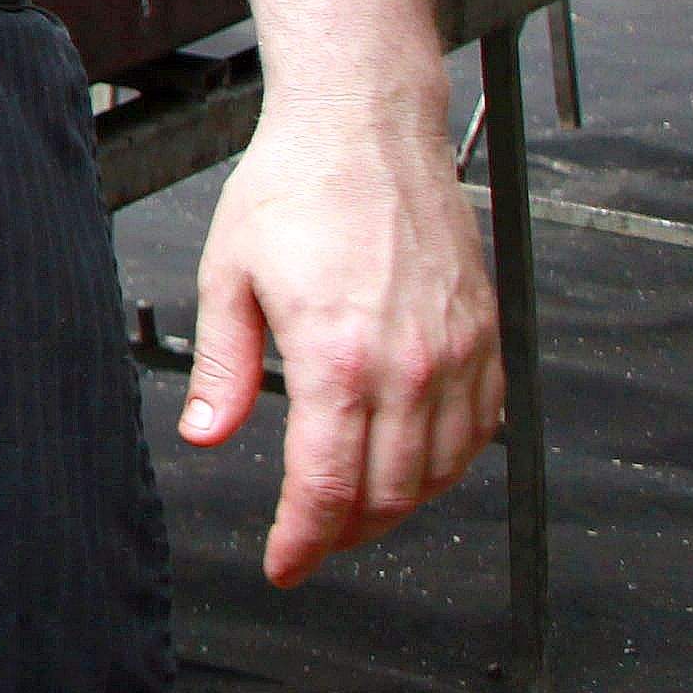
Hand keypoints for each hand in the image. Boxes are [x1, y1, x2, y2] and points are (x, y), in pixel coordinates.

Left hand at [186, 85, 503, 583]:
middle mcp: (410, 366)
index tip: (284, 564)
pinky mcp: (487, 336)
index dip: (304, 541)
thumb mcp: (228, 275)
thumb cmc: (294, 187)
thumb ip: (224, 367)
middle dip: (345, 533)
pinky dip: (448, 464)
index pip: (328, 488)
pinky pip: (480, 429)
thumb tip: (206, 434)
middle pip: (388, 495)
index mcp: (339, 358)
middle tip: (311, 541)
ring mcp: (458, 353)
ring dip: (398, 507)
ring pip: (440, 473)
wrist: (366, 128)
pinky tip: (414, 464)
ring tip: (353, 511)